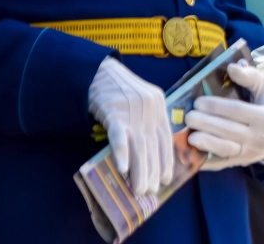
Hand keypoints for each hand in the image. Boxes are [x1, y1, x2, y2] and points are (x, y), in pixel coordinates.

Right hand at [87, 57, 173, 194]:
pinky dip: (122, 153)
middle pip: (153, 144)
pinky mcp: (114, 112)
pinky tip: (123, 169)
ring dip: (140, 170)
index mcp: (159, 104)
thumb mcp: (142, 101)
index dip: (166, 160)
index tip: (165, 178)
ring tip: (139, 188)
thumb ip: (150, 120)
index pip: (165, 137)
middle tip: (150, 190)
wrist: (98, 72)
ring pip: (139, 145)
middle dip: (153, 170)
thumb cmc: (120, 91)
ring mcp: (132, 110)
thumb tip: (151, 152)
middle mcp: (149, 107)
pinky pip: (119, 136)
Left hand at [186, 63, 263, 168]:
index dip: (217, 107)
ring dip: (206, 144)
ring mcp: (251, 153)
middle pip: (229, 131)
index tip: (199, 101)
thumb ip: (251, 77)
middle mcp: (260, 138)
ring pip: (225, 150)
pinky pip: (222, 163)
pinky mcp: (243, 162)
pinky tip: (192, 153)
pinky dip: (207, 161)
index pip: (238, 111)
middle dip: (207, 124)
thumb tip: (231, 67)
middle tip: (189, 116)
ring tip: (190, 136)